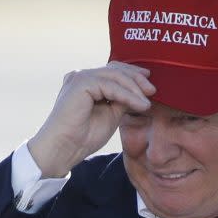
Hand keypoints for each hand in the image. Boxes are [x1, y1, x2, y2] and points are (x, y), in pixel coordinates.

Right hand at [28, 62, 154, 177]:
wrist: (65, 148)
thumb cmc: (83, 137)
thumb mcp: (111, 115)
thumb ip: (121, 101)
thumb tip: (139, 93)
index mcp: (86, 83)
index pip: (112, 71)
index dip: (132, 75)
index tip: (149, 85)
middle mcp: (81, 77)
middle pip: (114, 69)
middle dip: (136, 79)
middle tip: (152, 90)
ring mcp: (79, 78)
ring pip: (114, 76)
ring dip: (134, 89)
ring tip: (146, 103)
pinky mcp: (80, 83)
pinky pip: (110, 85)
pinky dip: (127, 95)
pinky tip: (139, 105)